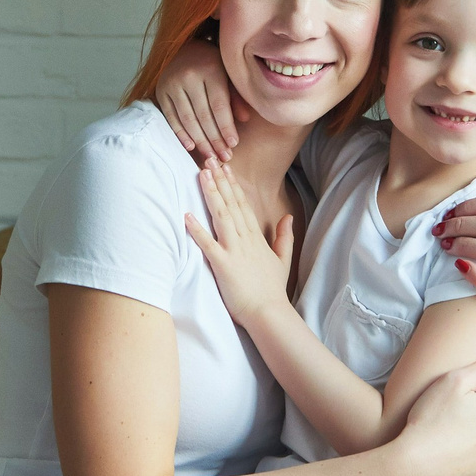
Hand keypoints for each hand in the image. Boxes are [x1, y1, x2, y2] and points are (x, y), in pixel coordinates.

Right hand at [155, 35, 245, 163]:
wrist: (187, 49)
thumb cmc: (214, 65)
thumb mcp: (228, 75)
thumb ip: (236, 97)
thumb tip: (244, 120)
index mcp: (210, 69)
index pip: (219, 105)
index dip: (226, 127)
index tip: (233, 145)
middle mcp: (189, 76)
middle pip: (203, 115)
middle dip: (214, 139)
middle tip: (223, 157)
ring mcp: (172, 83)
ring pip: (187, 119)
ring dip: (200, 141)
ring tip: (210, 156)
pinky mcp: (161, 91)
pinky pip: (171, 117)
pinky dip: (181, 134)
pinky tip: (191, 146)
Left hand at [183, 161, 292, 328]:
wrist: (269, 314)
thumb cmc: (272, 291)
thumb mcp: (283, 260)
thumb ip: (284, 237)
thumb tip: (288, 217)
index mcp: (256, 239)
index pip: (243, 206)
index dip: (233, 186)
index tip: (226, 169)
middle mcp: (245, 240)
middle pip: (231, 205)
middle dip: (220, 181)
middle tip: (210, 161)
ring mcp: (234, 251)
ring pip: (221, 217)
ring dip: (211, 194)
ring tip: (202, 175)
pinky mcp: (223, 265)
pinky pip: (208, 244)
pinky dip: (197, 230)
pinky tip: (187, 215)